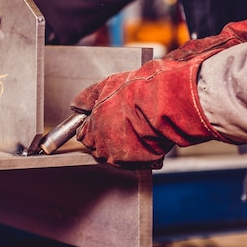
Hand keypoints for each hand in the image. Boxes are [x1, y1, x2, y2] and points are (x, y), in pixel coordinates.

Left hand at [70, 10, 246, 166]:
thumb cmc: (140, 90)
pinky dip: (138, 148)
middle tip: (120, 119)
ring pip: (116, 153)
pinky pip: (135, 158)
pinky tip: (144, 133)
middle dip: (105, 134)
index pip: (83, 134)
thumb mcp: (107, 84)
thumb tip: (76, 103)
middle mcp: (105, 147)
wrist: (170, 101)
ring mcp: (123, 157)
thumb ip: (88, 96)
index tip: (100, 118)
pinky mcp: (142, 161)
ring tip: (134, 125)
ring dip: (122, 142)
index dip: (92, 124)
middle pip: (98, 146)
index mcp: (93, 129)